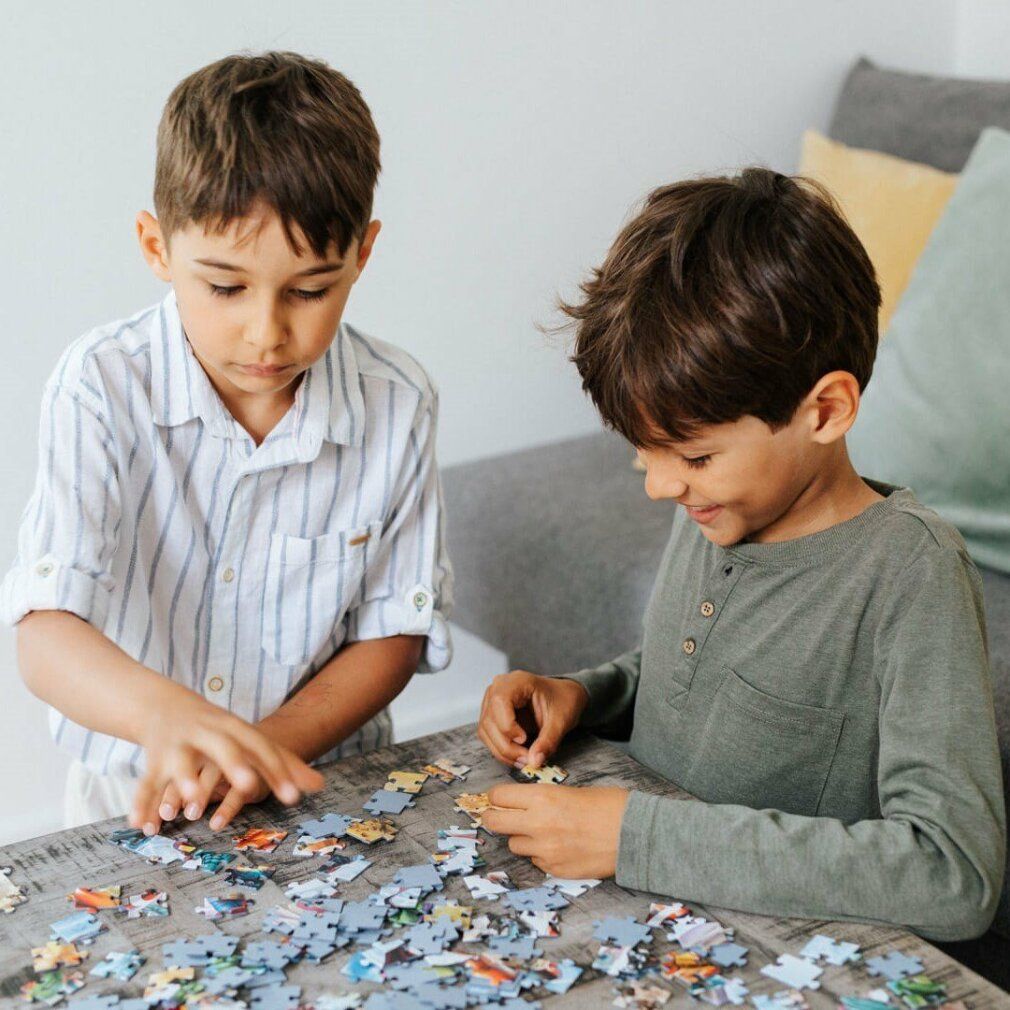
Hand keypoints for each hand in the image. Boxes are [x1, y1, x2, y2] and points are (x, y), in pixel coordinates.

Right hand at [130, 693, 323, 834]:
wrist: (164, 706)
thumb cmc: (220, 732)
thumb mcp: (250, 740)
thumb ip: (284, 763)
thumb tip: (320, 785)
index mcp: (235, 728)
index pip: (261, 747)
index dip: (278, 771)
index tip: (294, 796)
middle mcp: (207, 733)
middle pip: (223, 747)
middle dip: (234, 765)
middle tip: (249, 786)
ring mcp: (178, 745)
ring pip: (181, 765)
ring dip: (185, 786)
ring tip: (190, 810)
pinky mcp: (153, 761)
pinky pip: (147, 784)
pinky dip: (143, 805)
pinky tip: (143, 825)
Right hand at [477, 670, 587, 770]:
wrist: (563, 697)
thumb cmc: (562, 700)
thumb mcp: (561, 721)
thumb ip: (548, 741)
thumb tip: (534, 761)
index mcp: (517, 681)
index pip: (500, 702)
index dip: (507, 725)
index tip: (524, 739)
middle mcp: (500, 688)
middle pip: (490, 721)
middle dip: (507, 746)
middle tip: (527, 759)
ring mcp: (492, 700)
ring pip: (486, 731)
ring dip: (502, 751)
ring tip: (524, 759)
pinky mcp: (492, 714)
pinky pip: (488, 735)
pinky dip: (501, 749)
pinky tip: (517, 754)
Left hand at [482, 783, 629, 877]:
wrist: (634, 834)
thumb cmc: (608, 805)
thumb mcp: (570, 791)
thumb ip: (542, 799)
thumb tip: (521, 804)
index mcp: (542, 798)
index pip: (498, 797)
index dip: (497, 797)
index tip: (500, 798)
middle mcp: (537, 824)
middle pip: (494, 822)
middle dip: (494, 818)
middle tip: (501, 816)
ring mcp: (545, 850)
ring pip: (514, 844)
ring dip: (522, 837)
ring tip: (544, 831)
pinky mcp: (554, 869)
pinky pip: (535, 860)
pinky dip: (541, 853)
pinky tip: (561, 846)